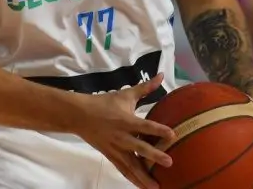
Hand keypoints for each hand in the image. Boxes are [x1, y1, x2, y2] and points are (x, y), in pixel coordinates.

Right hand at [73, 73, 175, 188]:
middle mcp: (121, 136)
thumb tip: (162, 75)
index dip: (158, 130)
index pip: (144, 125)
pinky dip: (132, 179)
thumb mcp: (125, 94)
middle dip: (154, 156)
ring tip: (156, 188)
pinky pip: (123, 170)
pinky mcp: (110, 156)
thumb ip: (145, 88)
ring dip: (143, 177)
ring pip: (130, 165)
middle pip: (139, 148)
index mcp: (126, 120)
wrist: (79, 115)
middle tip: (169, 163)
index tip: (172, 134)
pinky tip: (142, 187)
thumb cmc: (105, 103)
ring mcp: (115, 149)